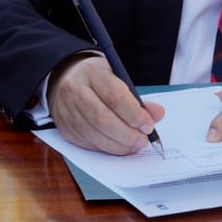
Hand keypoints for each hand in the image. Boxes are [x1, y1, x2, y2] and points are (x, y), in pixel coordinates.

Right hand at [50, 54, 165, 155]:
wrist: (64, 79)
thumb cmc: (97, 79)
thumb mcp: (117, 78)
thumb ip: (136, 98)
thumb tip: (158, 114)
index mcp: (92, 73)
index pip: (115, 97)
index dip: (134, 114)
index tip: (149, 125)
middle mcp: (75, 91)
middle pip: (103, 119)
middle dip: (127, 135)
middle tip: (143, 140)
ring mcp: (67, 111)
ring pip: (94, 135)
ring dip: (119, 146)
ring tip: (134, 145)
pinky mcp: (64, 128)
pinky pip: (88, 144)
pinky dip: (107, 149)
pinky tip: (118, 146)